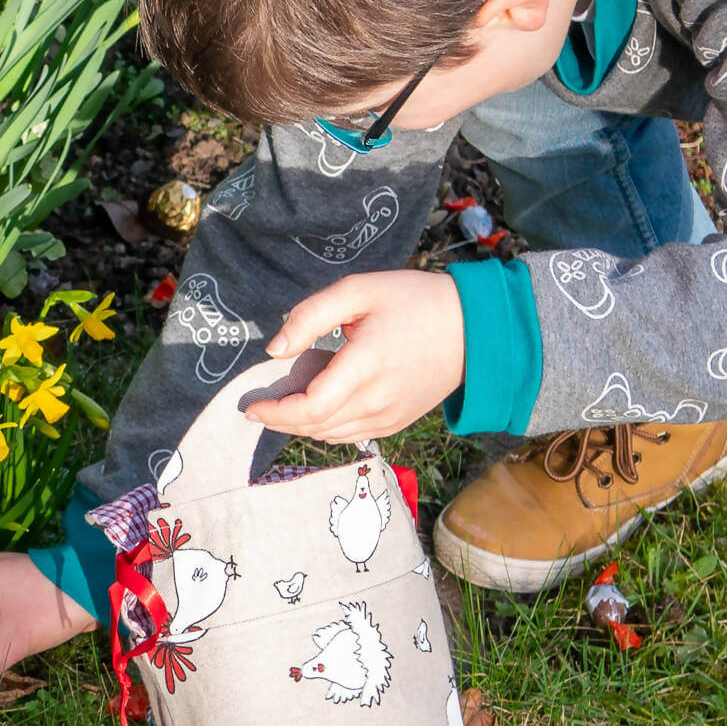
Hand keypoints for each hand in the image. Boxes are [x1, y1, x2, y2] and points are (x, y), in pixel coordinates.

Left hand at [245, 270, 464, 441]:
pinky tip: (319, 408)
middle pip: (314, 426)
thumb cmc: (415, 302)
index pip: (309, 408)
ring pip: (330, 435)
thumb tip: (275, 350)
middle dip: (281, 420)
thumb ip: (311, 316)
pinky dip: (326, 427)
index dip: (275, 412)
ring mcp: (388, 417)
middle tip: (261, 405)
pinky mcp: (396, 423)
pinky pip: (350, 435)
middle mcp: (376, 401)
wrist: (475, 329)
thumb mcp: (359, 291)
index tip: (252, 406)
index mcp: (365, 366)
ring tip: (287, 403)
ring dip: (302, 425)